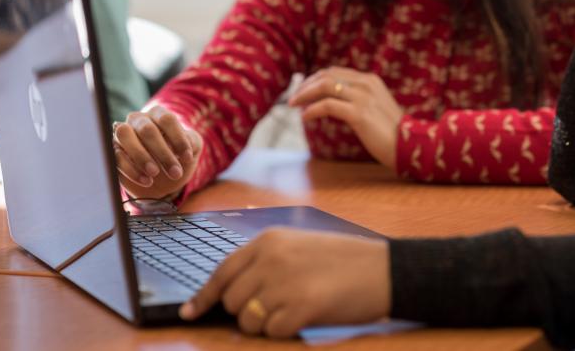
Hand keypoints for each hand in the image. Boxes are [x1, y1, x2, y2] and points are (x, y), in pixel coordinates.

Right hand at [113, 105, 202, 198]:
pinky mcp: (112, 152)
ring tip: (155, 173)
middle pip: (147, 129)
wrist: (164, 180)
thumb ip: (192, 142)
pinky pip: (116, 156)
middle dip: (162, 153)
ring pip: (125, 136)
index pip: (166, 119)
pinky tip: (147, 181)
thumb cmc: (178, 157)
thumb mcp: (191, 149)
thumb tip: (187, 143)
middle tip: (175, 172)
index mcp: (158, 114)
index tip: (187, 157)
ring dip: (141, 156)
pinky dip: (131, 170)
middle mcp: (138, 120)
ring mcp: (122, 135)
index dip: (178, 138)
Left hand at [178, 228, 391, 337]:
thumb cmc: (344, 260)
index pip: (222, 271)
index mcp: (269, 241)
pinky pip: (273, 333)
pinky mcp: (300, 308)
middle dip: (246, 311)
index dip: (203, 296)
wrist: (384, 269)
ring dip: (266, 324)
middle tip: (276, 307)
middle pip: (231, 300)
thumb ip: (265, 262)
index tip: (190, 313)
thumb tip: (229, 292)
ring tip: (296, 308)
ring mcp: (284, 283)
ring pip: (248, 320)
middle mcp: (271, 259)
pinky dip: (286, 331)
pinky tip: (307, 315)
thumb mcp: (299, 246)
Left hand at [288, 67, 402, 167]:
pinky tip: (305, 117)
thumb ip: (357, 100)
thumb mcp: (375, 108)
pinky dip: (312, 110)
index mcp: (370, 80)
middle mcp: (366, 83)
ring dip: (304, 95)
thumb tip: (333, 102)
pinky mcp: (359, 113)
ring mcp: (363, 97)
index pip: (335, 71)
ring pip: (324, 86)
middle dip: (305, 85)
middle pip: (326, 75)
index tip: (302, 90)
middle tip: (293, 98)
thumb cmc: (391, 132)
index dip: (314, 79)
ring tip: (293, 105)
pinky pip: (327, 105)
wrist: (409, 146)